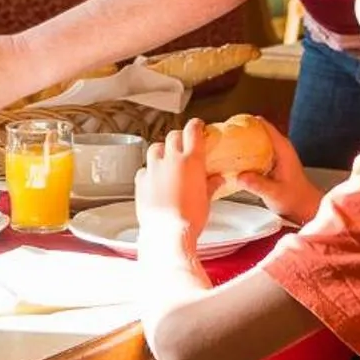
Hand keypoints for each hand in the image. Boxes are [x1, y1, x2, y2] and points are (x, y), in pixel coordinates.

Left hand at [136, 120, 213, 252]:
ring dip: (162, 151)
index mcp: (191, 161)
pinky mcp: (141, 181)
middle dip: (179, 138)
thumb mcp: (207, 201)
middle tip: (183, 145)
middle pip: (173, 136)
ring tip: (167, 160)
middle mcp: (171, 160)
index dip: (195, 126)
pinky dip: (149, 170)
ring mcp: (154, 169)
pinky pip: (144, 168)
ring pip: (155, 148)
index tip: (197, 126)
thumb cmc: (190, 218)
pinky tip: (154, 179)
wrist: (167, 233)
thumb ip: (211, 185)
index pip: (192, 131)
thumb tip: (218, 179)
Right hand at [233, 125, 321, 225]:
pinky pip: (255, 150)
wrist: (303, 206)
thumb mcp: (274, 193)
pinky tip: (233, 160)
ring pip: (255, 139)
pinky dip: (245, 152)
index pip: (263, 125)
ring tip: (224, 146)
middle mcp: (279, 147)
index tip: (231, 125)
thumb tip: (240, 176)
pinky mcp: (271, 160)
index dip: (247, 122)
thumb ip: (257, 184)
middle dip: (240, 131)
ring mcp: (275, 153)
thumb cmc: (294, 199)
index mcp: (282, 148)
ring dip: (241, 142)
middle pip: (256, 129)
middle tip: (223, 137)